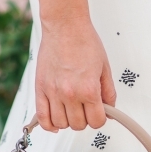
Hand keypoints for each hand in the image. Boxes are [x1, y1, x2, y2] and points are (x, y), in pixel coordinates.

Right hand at [34, 16, 115, 132]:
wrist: (65, 25)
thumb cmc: (84, 42)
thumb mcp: (104, 68)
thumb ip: (108, 93)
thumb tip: (110, 111)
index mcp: (89, 89)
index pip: (97, 122)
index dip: (100, 118)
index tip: (99, 112)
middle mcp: (70, 93)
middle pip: (79, 125)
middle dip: (85, 119)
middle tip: (85, 107)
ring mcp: (53, 92)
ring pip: (61, 124)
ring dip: (68, 121)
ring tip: (71, 109)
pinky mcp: (40, 88)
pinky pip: (43, 118)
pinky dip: (49, 125)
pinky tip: (55, 122)